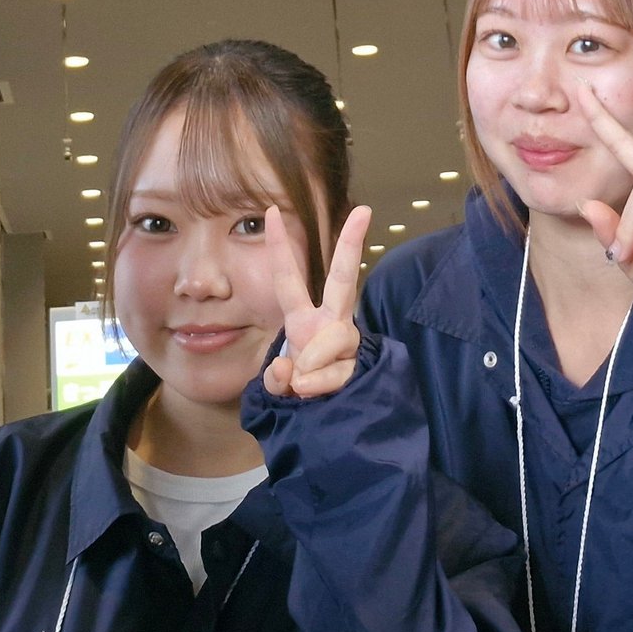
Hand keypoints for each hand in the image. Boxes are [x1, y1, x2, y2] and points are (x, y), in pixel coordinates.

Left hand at [261, 204, 371, 398]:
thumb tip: (292, 369)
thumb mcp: (278, 384)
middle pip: (344, 279)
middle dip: (351, 245)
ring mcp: (347, 341)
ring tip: (302, 383)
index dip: (277, 247)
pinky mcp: (359, 364)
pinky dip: (320, 384)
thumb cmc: (299, 390)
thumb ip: (277, 378)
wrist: (326, 421)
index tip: (269, 212)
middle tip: (363, 211)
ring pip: (337, 336)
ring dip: (314, 362)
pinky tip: (312, 391)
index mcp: (303, 318)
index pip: (288, 279)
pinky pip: (338, 370)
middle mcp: (329, 322)